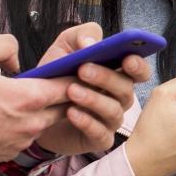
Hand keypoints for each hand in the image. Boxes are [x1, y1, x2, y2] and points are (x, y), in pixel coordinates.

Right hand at [0, 33, 73, 166]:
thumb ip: (5, 45)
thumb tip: (16, 61)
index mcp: (30, 98)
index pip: (69, 88)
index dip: (73, 77)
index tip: (72, 71)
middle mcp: (32, 123)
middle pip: (63, 109)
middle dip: (61, 97)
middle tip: (51, 85)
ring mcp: (21, 142)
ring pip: (43, 125)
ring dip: (40, 114)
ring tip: (23, 101)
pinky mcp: (8, 154)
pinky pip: (24, 139)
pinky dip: (21, 129)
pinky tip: (4, 119)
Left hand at [32, 22, 153, 156]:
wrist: (35, 110)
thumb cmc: (56, 77)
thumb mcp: (64, 48)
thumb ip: (80, 37)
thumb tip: (91, 44)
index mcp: (117, 73)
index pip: (139, 71)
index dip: (138, 65)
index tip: (127, 59)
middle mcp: (119, 97)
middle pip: (125, 88)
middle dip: (106, 78)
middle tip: (82, 70)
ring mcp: (111, 119)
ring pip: (113, 110)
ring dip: (93, 99)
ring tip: (71, 91)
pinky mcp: (99, 139)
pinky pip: (100, 133)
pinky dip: (87, 122)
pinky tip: (71, 113)